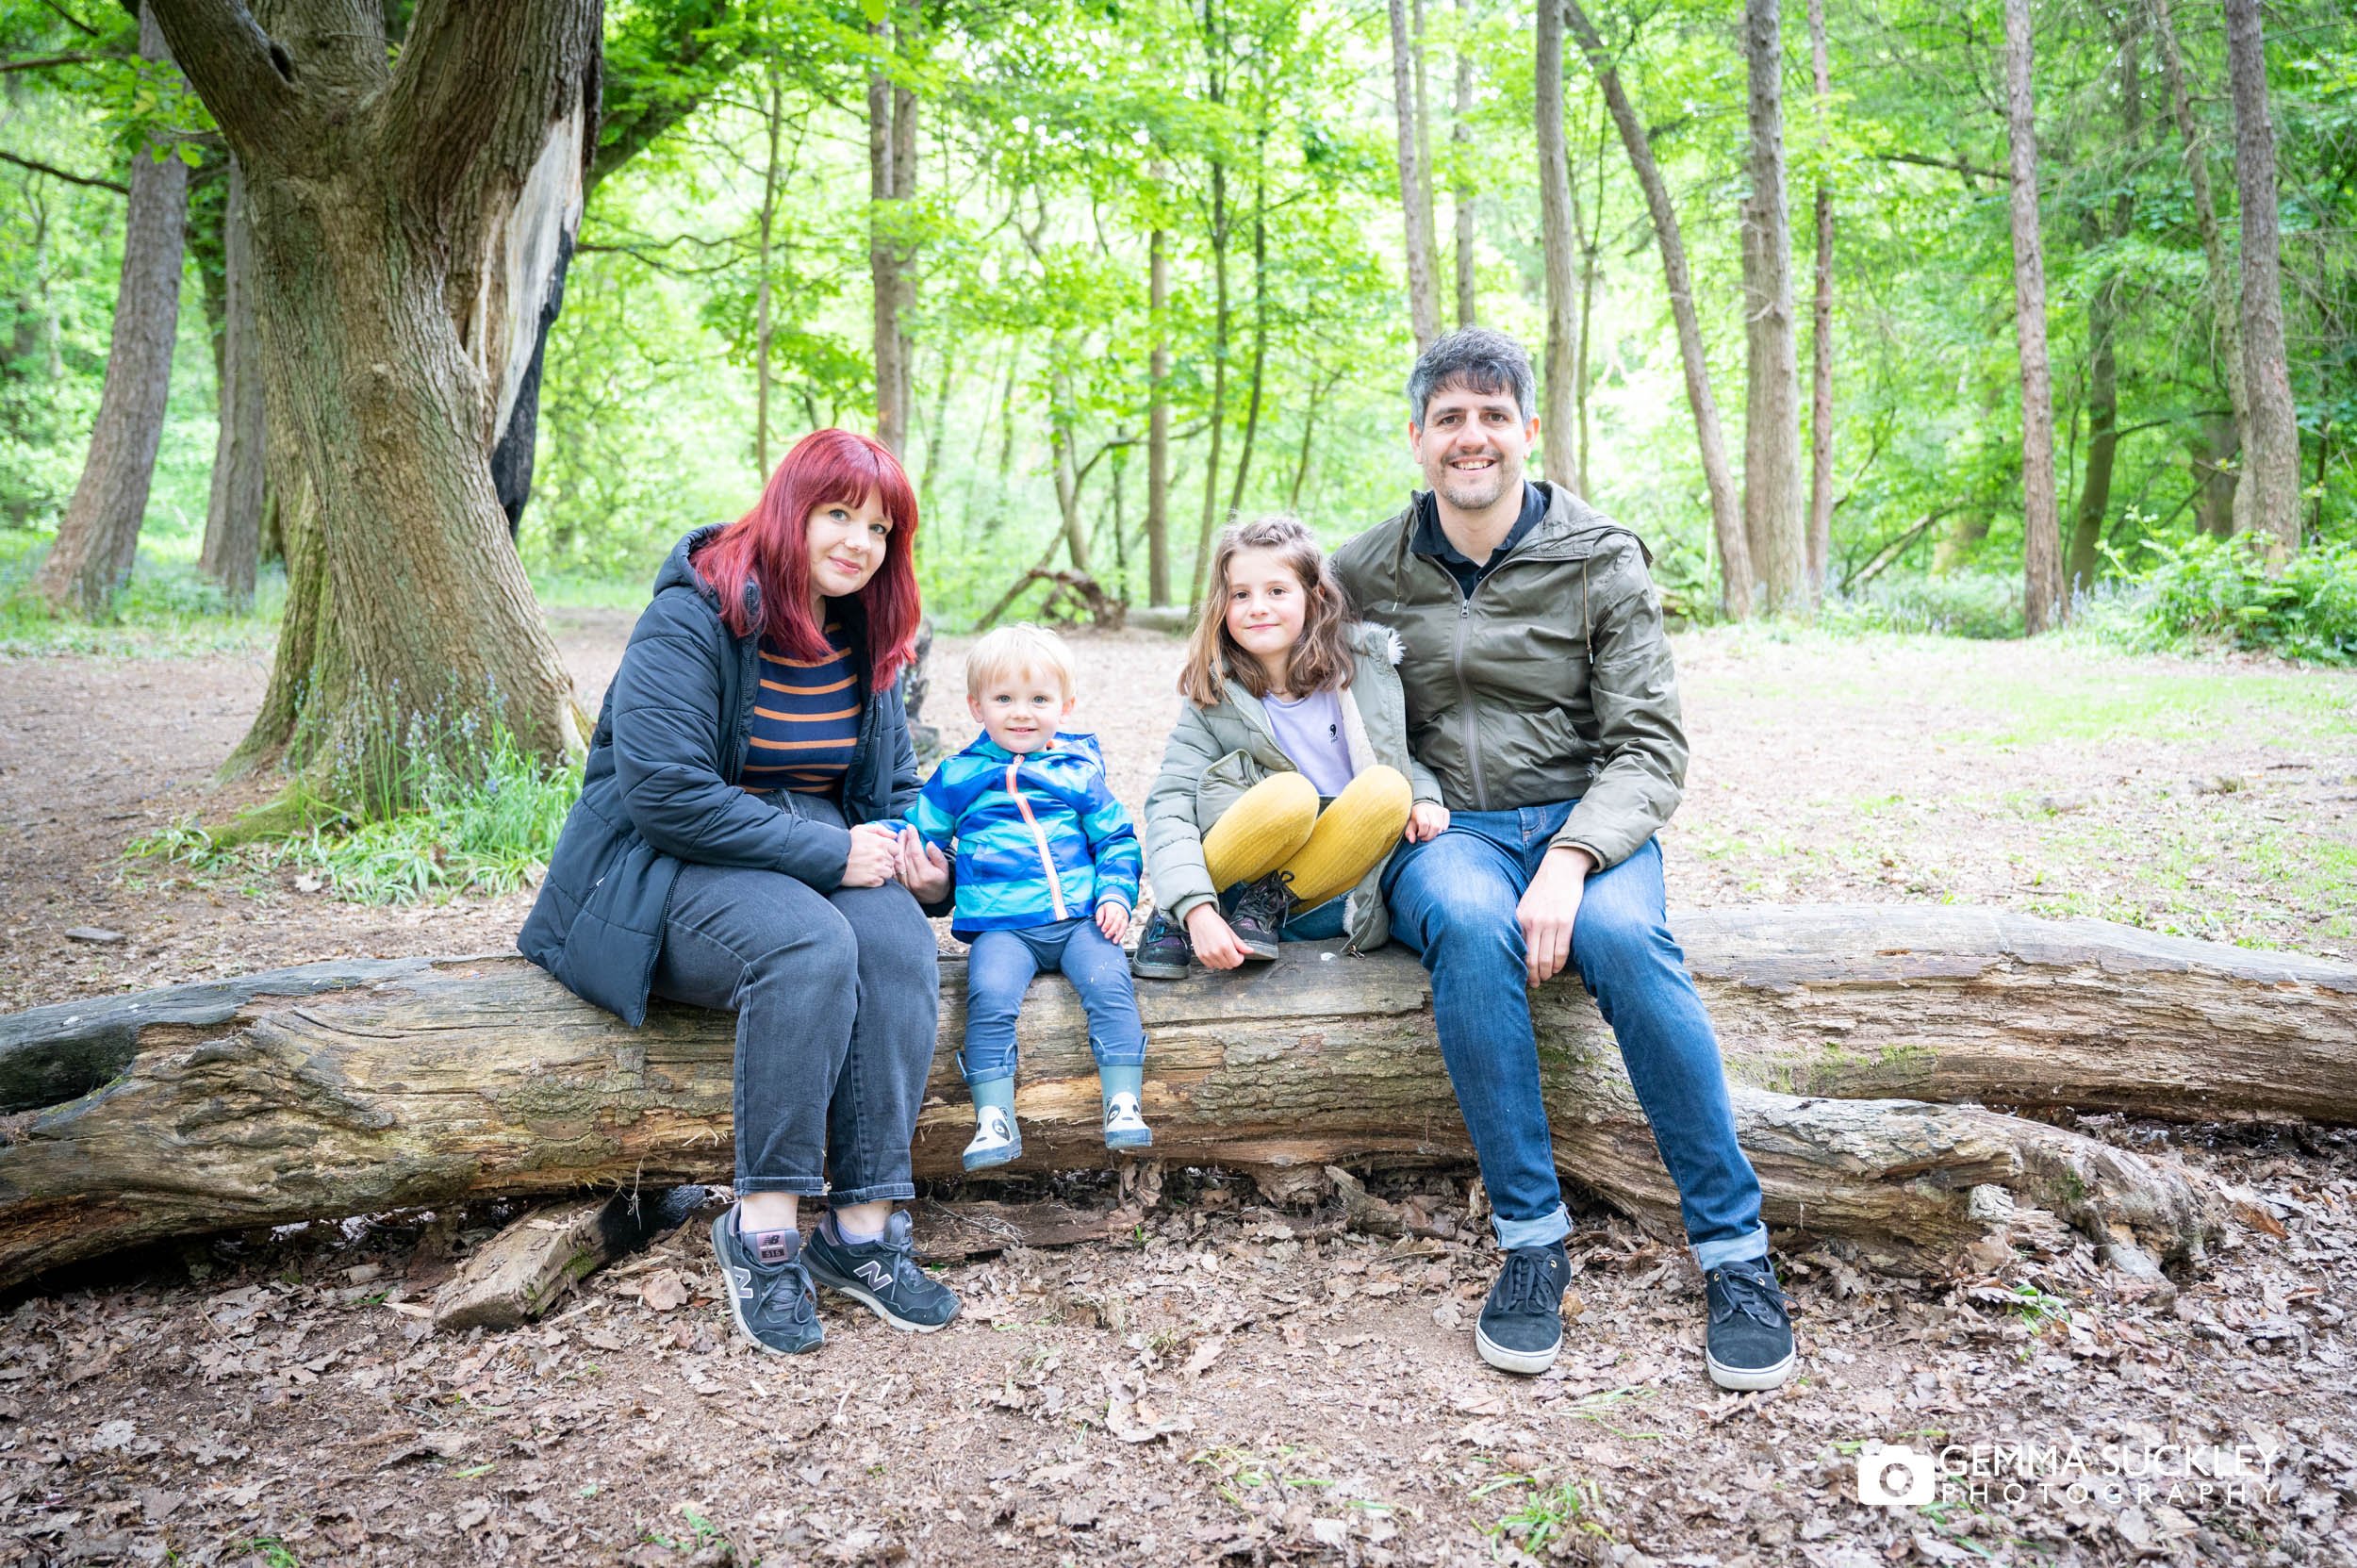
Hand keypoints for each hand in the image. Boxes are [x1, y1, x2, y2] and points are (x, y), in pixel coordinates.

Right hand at [842, 822, 898, 887]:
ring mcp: (877, 869)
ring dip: (882, 871)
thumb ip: (880, 829)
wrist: (832, 858)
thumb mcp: (861, 829)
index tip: (880, 852)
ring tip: (869, 868)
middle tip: (871, 860)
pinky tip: (866, 874)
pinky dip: (876, 880)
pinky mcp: (871, 881)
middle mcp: (881, 856)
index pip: (896, 849)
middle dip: (884, 861)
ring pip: (889, 873)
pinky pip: (881, 882)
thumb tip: (895, 835)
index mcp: (881, 843)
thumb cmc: (846, 842)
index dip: (889, 851)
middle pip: (892, 861)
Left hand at [895, 826, 950, 901]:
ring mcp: (905, 883)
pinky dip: (893, 857)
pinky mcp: (900, 884)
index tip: (911, 827)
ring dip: (897, 846)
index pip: (916, 852)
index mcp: (926, 875)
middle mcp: (914, 880)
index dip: (912, 838)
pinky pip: (894, 868)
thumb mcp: (945, 868)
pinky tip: (895, 849)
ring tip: (900, 836)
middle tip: (905, 830)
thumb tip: (929, 843)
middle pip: (905, 855)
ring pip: (898, 861)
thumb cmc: (941, 880)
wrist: (934, 899)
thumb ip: (937, 856)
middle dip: (904, 840)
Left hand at [1095, 899, 1129, 940]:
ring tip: (1114, 942)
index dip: (1107, 924)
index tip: (1103, 930)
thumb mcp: (1101, 908)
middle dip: (1112, 930)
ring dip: (1119, 935)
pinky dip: (1121, 935)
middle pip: (1117, 922)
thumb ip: (1099, 916)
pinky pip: (1125, 929)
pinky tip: (1117, 940)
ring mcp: (1124, 917)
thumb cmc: (1107, 907)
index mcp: (1112, 908)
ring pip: (1123, 926)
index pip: (1111, 917)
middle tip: (1106, 937)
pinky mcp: (1126, 922)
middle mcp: (1120, 912)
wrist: (1117, 903)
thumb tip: (1098, 924)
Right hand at [1183, 904, 1248, 969]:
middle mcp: (1216, 952)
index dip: (1240, 958)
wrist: (1199, 918)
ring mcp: (1207, 955)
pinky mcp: (1200, 956)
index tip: (1238, 953)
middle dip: (1232, 959)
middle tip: (1230, 951)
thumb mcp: (1230, 932)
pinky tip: (1215, 953)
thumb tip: (1250, 950)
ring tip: (1222, 951)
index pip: (1237, 962)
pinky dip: (1214, 962)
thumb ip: (1240, 944)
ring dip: (1223, 961)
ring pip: (1220, 967)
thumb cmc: (1214, 922)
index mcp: (1226, 945)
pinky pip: (1211, 966)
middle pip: (1229, 966)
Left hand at [1405, 800, 1450, 842]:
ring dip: (1434, 834)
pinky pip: (1445, 826)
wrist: (1424, 806)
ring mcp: (1439, 810)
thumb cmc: (1416, 818)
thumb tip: (1412, 841)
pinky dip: (1440, 831)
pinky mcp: (1445, 811)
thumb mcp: (1410, 825)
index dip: (1422, 833)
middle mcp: (1431, 809)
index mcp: (1420, 810)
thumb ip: (1410, 833)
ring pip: (1441, 828)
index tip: (1419, 835)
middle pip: (1435, 827)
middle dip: (1430, 836)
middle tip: (1425, 838)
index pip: (1424, 824)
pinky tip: (1435, 829)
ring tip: (1429, 832)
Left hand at [1515, 844, 1593, 985]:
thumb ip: (1523, 924)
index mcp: (1520, 919)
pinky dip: (1559, 964)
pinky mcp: (1566, 921)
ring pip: (1547, 958)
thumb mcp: (1526, 904)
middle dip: (1533, 976)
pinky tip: (1557, 969)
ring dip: (1547, 973)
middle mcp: (1533, 922)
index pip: (1518, 951)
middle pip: (1532, 959)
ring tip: (1546, 977)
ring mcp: (1550, 922)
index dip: (1520, 969)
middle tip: (1535, 984)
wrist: (1561, 868)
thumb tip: (1521, 948)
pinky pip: (1562, 950)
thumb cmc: (1543, 888)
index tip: (1522, 978)